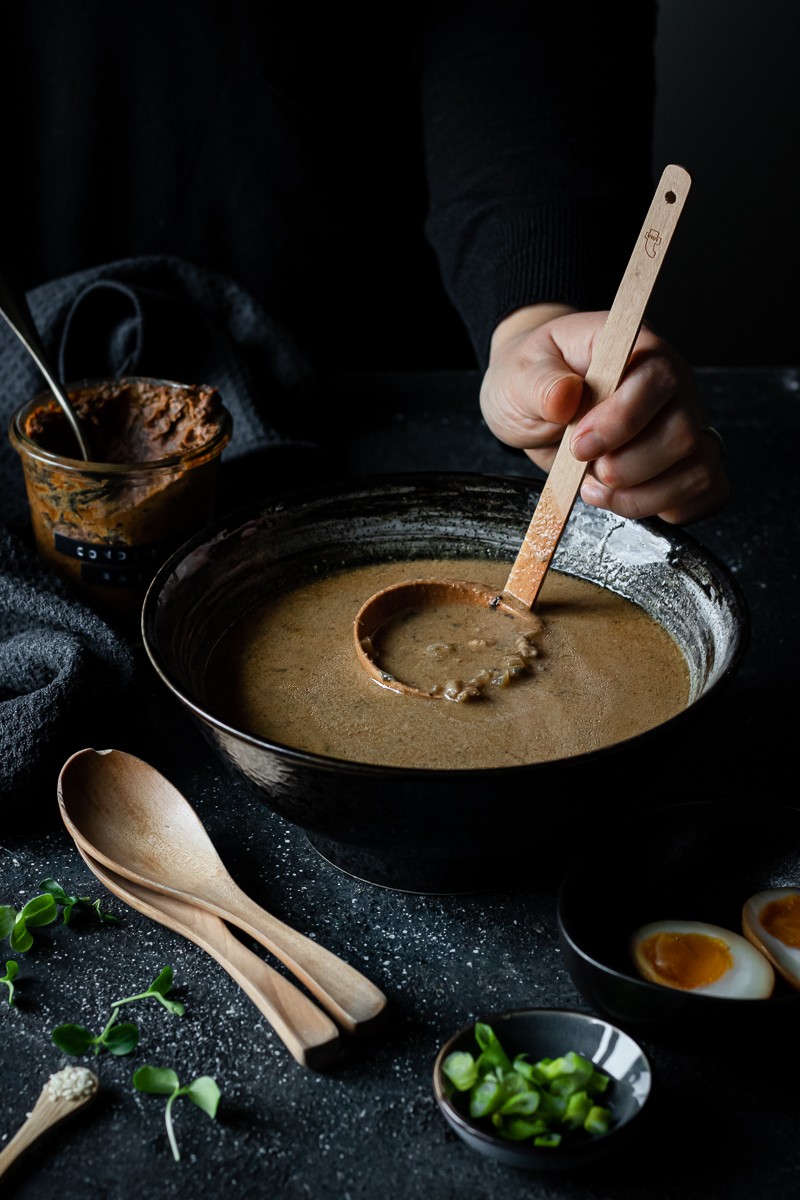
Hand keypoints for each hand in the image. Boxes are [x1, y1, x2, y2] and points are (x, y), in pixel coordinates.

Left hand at [479, 305, 729, 524]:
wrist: (534, 399)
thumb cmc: (534, 378)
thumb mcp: (518, 374)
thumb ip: (540, 384)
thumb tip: (565, 396)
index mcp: (638, 349)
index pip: (659, 380)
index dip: (622, 422)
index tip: (579, 445)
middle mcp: (672, 386)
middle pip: (684, 435)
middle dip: (628, 468)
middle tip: (585, 469)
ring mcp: (684, 424)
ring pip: (699, 470)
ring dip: (643, 497)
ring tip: (595, 489)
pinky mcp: (682, 462)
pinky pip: (706, 493)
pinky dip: (668, 509)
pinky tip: (625, 501)